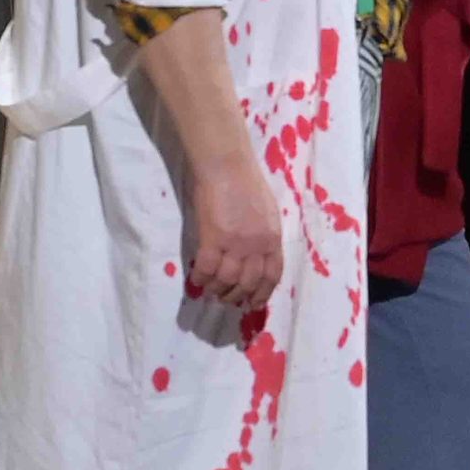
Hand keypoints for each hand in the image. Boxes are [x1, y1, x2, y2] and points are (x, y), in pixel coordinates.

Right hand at [189, 155, 284, 309]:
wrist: (227, 166)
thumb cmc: (247, 183)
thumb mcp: (268, 212)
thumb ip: (265, 236)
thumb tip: (258, 256)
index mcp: (272, 239)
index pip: (272, 276)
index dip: (262, 294)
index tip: (253, 304)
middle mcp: (256, 246)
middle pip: (248, 283)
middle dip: (237, 297)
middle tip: (227, 299)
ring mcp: (234, 244)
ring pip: (226, 281)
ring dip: (217, 290)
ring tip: (211, 290)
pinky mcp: (212, 238)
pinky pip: (206, 269)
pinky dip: (200, 278)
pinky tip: (197, 280)